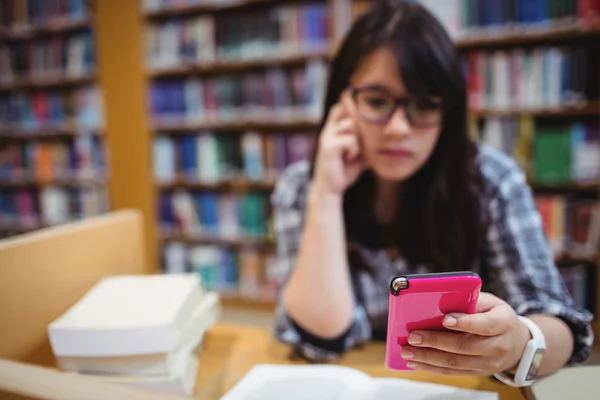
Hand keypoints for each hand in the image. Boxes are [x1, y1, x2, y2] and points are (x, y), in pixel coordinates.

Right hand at [312, 92, 364, 195]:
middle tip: (362, 141)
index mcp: (333, 131)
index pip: (340, 107)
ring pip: (351, 124)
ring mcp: (327, 137)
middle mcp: (328, 131)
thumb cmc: (344, 172)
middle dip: (360, 124)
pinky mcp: (328, 147)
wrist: (330, 189)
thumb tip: (389, 142)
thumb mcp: (359, 156)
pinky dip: (354, 149)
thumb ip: (367, 145)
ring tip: (355, 152)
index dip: (351, 106)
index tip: (364, 115)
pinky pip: (349, 139)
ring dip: (358, 138)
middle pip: (348, 111)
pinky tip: (350, 158)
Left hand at [400, 293, 530, 375]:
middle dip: (435, 341)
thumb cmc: (498, 316)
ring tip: (407, 351)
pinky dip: (431, 368)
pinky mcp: (477, 373)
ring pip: (455, 362)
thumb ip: (470, 300)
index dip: (464, 322)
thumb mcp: (491, 302)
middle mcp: (498, 346)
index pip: (484, 324)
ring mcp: (488, 364)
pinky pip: (452, 372)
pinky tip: (415, 362)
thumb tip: (441, 300)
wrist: (518, 344)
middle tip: (413, 337)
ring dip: (428, 358)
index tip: (444, 319)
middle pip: (464, 346)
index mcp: (503, 323)